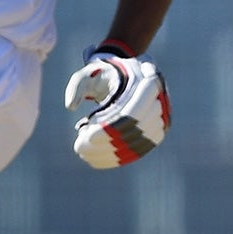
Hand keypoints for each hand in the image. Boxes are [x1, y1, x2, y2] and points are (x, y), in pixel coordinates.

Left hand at [64, 49, 170, 168]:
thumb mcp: (89, 74)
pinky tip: (93, 160)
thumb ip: (77, 85)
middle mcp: (160, 99)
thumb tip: (70, 106)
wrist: (127, 76)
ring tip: (83, 152)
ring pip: (136, 143)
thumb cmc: (105, 75)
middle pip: (134, 131)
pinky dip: (115, 158)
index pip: (132, 112)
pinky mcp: (156, 133)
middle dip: (106, 143)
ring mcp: (161, 119)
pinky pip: (137, 151)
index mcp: (147, 78)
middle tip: (79, 147)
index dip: (111, 127)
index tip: (87, 137)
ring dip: (109, 153)